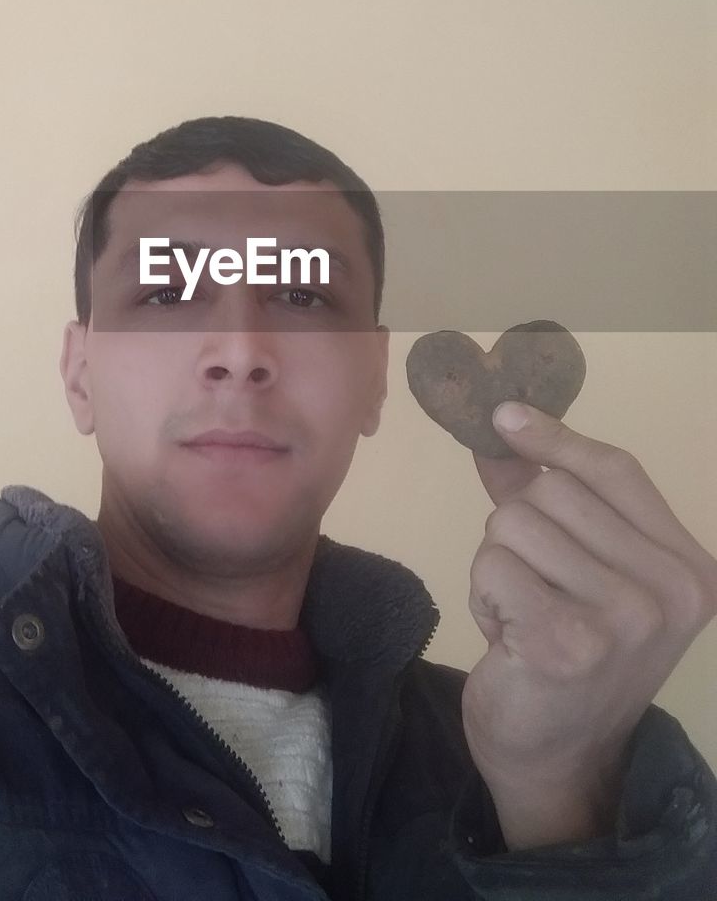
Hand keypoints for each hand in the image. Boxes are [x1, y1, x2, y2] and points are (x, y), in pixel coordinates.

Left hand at [461, 401, 716, 849]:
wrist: (558, 757)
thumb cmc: (569, 652)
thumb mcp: (577, 569)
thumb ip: (545, 497)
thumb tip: (503, 429)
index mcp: (687, 567)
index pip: (617, 472)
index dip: (556, 437)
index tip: (505, 414)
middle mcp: (669, 591)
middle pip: (552, 492)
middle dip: (518, 528)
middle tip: (535, 586)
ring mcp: (624, 618)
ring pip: (513, 524)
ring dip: (498, 566)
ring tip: (524, 614)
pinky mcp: (567, 642)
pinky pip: (492, 565)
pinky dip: (485, 595)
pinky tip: (509, 638)